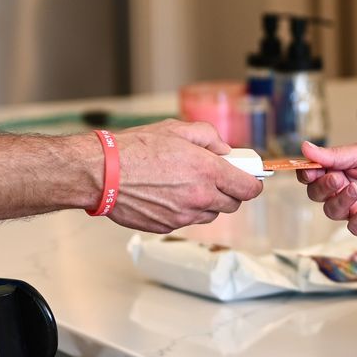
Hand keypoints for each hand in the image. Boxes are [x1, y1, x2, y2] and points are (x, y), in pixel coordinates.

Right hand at [106, 119, 264, 233]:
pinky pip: (187, 220)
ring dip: (207, 202)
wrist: (103, 173)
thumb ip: (208, 137)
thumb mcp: (177, 129)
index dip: (253, 184)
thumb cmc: (136, 148)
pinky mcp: (167, 227)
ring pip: (210, 214)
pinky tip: (168, 194)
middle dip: (229, 191)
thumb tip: (224, 150)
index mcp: (208, 171)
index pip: (248, 188)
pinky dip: (185, 210)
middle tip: (216, 177)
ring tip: (186, 183)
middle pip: (232, 204)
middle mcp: (200, 197)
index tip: (250, 178)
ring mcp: (183, 216)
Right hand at [297, 140, 356, 236]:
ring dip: (342, 200)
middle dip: (324, 187)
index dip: (307, 174)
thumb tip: (305, 147)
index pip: (311, 175)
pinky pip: (353, 226)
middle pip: (316, 194)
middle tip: (338, 178)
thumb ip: (333, 155)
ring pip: (331, 211)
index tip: (311, 170)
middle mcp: (342, 190)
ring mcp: (353, 208)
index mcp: (338, 170)